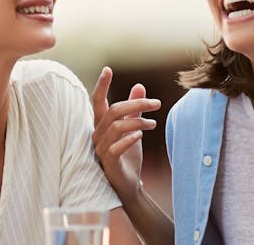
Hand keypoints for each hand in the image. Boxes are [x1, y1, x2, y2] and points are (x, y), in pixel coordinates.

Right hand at [90, 67, 160, 202]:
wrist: (129, 184)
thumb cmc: (128, 155)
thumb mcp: (134, 128)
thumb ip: (135, 109)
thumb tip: (139, 86)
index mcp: (101, 124)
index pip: (98, 101)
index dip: (101, 85)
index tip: (107, 69)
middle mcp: (97, 134)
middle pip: (114, 111)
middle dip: (136, 104)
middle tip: (156, 103)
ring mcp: (100, 148)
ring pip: (117, 127)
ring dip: (138, 122)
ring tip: (154, 123)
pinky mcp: (107, 161)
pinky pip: (116, 146)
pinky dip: (130, 138)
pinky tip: (141, 135)